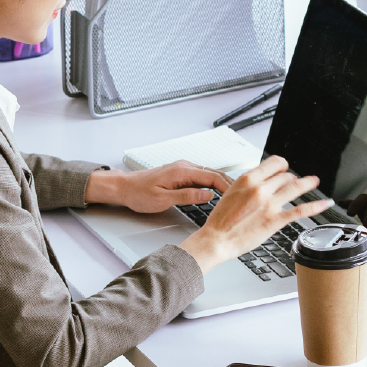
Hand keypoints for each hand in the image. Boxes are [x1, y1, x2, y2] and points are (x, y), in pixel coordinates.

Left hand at [83, 161, 225, 213]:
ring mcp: (182, 169)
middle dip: (229, 183)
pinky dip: (212, 183)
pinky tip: (216, 191)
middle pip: (213, 173)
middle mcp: (184, 166)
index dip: (227, 186)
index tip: (237, 194)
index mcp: (182, 172)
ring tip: (233, 194)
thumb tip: (208, 195)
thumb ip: (187, 196)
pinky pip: (201, 176)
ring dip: (221, 183)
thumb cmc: (139, 194)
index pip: (212, 176)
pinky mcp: (180, 173)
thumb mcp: (163, 199)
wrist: (124, 187)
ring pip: (208, 174)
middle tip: (242, 195)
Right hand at [177, 156, 330, 273]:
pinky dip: (316, 205)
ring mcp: (269, 204)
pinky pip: (301, 210)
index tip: (285, 168)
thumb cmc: (221, 220)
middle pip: (286, 175)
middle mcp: (260, 189)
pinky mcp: (275, 220)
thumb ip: (250, 185)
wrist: (216, 240)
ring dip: (308, 183)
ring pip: (296, 187)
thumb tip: (264, 182)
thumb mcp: (232, 192)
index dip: (283, 165)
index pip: (275, 163)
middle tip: (294, 182)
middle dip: (291, 178)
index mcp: (248, 179)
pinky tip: (324, 203)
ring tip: (314, 181)